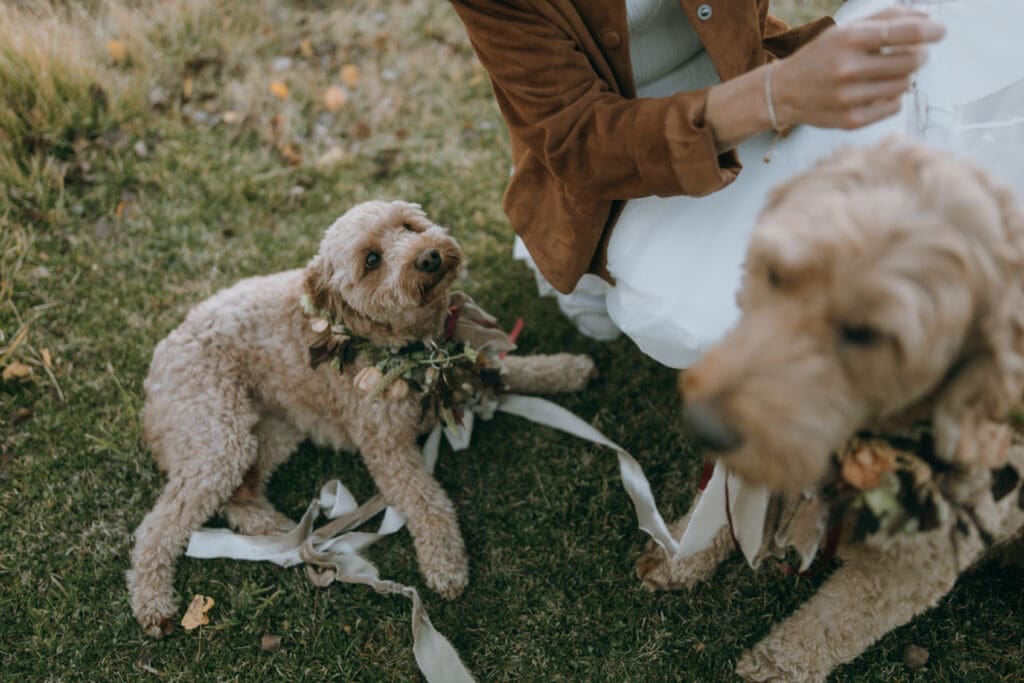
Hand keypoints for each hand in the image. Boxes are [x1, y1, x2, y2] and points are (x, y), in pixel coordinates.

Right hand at [773, 7, 945, 129]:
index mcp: (849, 40)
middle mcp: (848, 69)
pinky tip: (879, 91)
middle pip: (910, 61)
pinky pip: (893, 106)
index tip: (940, 32)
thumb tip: (926, 17)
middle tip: (914, 54)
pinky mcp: (851, 120)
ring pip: (904, 85)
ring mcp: (849, 98)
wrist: (784, 92)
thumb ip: (885, 19)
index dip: (930, 31)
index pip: (904, 32)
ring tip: (891, 73)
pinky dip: (893, 97)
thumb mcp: (846, 30)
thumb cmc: (821, 57)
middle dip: (919, 55)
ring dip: (905, 77)